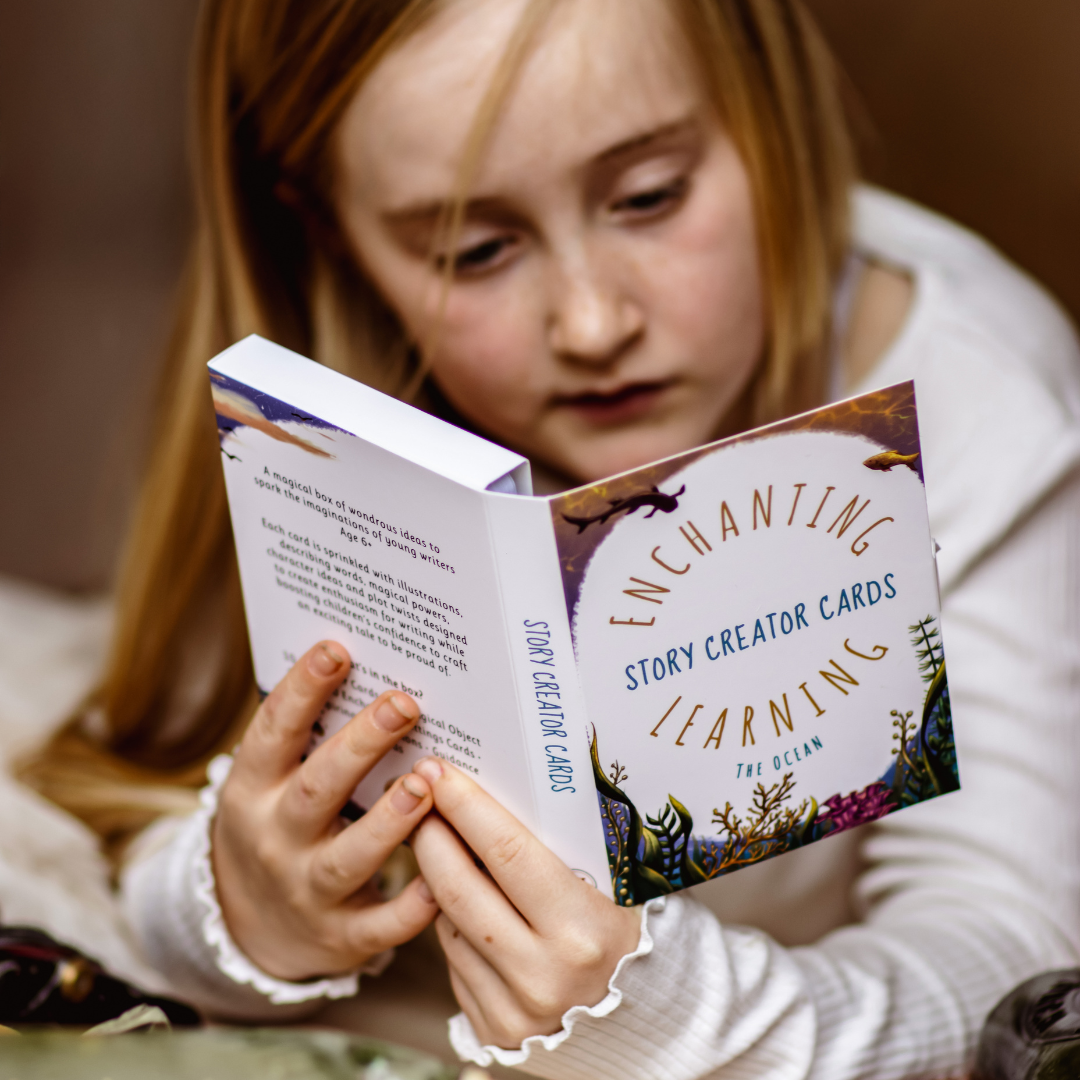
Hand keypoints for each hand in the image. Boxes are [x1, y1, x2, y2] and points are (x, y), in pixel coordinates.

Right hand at [211, 641, 438, 980]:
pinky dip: (411, 905)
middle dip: (362, 745)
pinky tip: (443, 875)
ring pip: (349, 857)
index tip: (337, 649)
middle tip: (405, 703)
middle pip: (317, 789)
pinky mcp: (341, 937)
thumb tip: (365, 660)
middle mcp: (275, 840)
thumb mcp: (271, 781)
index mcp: (252, 790)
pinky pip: (380, 925)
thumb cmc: (281, 823)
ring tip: (426, 779)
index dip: (301, 690)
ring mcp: (306, 892)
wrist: (248, 928)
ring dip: (390, 819)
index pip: (272, 733)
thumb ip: (310, 735)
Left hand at [409, 757, 640, 1047]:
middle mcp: (546, 974)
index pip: (508, 852)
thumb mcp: (613, 886)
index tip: (440, 773)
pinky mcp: (495, 1031)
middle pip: (461, 888)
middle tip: (419, 796)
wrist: (645, 1020)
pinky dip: (453, 925)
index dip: (467, 807)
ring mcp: (517, 1009)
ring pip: (449, 923)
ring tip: (438, 840)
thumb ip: (562, 848)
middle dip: (431, 833)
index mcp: (584, 928)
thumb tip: (498, 790)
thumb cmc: (627, 932)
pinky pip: (455, 961)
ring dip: (437, 878)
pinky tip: (464, 902)